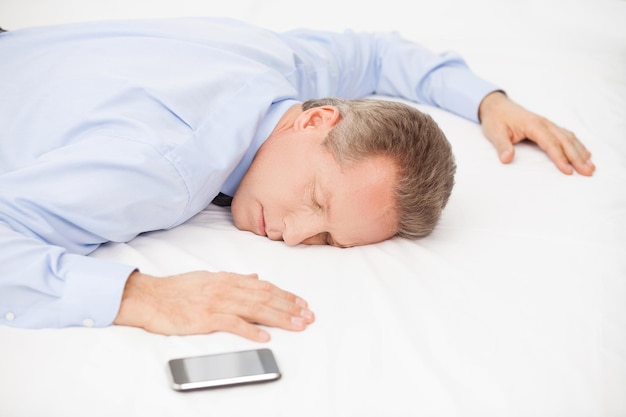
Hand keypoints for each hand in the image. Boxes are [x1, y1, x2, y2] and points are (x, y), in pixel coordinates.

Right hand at [114, 270, 314, 340]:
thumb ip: (234, 278)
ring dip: (280, 317)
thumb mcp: (209, 277)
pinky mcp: (207, 318)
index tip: (301, 303)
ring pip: (256, 309)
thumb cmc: (177, 289)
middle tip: (308, 316)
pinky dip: (251, 329)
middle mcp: (227, 288)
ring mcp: (218, 302)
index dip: (286, 295)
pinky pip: (234, 324)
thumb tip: (255, 277)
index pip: (265, 287)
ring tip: (297, 324)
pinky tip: (265, 336)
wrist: (151, 296)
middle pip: (266, 298)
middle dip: (290, 307)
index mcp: (228, 279)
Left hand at [478, 91, 594, 175]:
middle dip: (577, 157)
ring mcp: (547, 124)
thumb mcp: (494, 133)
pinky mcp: (547, 127)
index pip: (550, 143)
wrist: (496, 106)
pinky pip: (566, 135)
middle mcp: (544, 123)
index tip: (568, 171)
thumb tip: (506, 158)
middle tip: (588, 172)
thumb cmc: (496, 120)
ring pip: (569, 138)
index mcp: (533, 125)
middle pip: (565, 141)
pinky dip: (577, 145)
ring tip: (590, 166)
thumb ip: (502, 146)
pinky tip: (585, 153)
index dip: (560, 158)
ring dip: (580, 152)